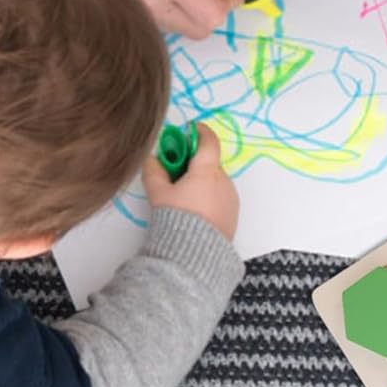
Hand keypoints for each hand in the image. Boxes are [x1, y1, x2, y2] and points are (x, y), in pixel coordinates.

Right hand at [59, 0, 270, 39]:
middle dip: (215, 10)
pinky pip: (164, 22)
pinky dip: (175, 8)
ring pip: (182, 28)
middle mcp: (152, 2)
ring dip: (194, 11)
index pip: (214, 15)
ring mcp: (139, 10)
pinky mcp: (131, 10)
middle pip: (201, 30)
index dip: (230, 0)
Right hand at [142, 125, 237, 240]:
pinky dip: (209, 197)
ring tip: (183, 198)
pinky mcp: (233, 215)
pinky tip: (194, 212)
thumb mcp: (158, 193)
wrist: (195, 256)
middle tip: (175, 172)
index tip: (190, 129)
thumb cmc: (177, 219)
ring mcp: (231, 199)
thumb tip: (152, 159)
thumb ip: (154, 172)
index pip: (208, 141)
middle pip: (209, 163)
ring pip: (215, 182)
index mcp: (207, 171)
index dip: (199, 132)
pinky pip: (221, 198)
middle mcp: (223, 181)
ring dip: (202, 182)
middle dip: (194, 164)